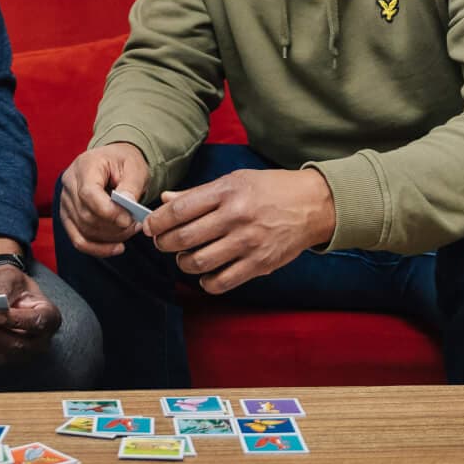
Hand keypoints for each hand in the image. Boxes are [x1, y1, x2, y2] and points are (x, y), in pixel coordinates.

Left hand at [0, 262, 63, 366]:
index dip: (14, 321)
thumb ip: (2, 290)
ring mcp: (26, 353)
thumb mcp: (8, 277)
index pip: (36, 323)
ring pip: (3, 354)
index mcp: (49, 316)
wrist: (4, 293)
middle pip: (18, 344)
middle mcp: (42, 339)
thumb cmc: (11, 284)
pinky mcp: (10, 358)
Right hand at [57, 142, 150, 257]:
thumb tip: (127, 203)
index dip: (108, 212)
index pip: (88, 194)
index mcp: (85, 166)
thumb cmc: (124, 162)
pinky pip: (78, 240)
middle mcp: (69, 184)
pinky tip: (117, 248)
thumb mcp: (134, 167)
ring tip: (131, 229)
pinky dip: (98, 248)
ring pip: (84, 230)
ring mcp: (65, 202)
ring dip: (110, 237)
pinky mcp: (68, 217)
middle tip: (136, 224)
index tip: (128, 219)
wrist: (112, 162)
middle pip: (86, 215)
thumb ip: (131, 185)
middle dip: (113, 226)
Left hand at [144, 167, 336, 295]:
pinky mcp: (259, 264)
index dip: (157, 221)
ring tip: (185, 257)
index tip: (149, 227)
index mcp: (227, 192)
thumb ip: (199, 194)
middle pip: (184, 238)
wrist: (313, 204)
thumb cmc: (271, 189)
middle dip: (164, 243)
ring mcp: (248, 242)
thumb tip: (167, 201)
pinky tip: (205, 275)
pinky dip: (206, 282)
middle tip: (162, 243)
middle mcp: (236, 217)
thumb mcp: (235, 180)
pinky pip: (222, 282)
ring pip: (199, 262)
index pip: (180, 210)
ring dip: (183, 263)